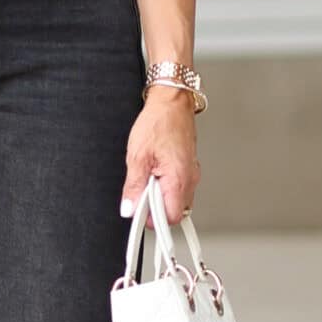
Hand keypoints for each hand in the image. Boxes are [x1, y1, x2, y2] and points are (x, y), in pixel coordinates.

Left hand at [120, 92, 198, 224]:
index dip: (152, 218)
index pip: (170, 217)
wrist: (171, 102)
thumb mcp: (137, 157)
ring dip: (160, 194)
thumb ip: (134, 187)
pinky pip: (177, 186)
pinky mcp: (188, 167)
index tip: (139, 209)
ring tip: (148, 175)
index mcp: (179, 179)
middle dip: (155, 206)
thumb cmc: (158, 123)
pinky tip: (155, 171)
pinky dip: (165, 184)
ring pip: (176, 199)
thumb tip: (129, 208)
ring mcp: (191, 173)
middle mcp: (190, 179)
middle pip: (174, 210)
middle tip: (141, 189)